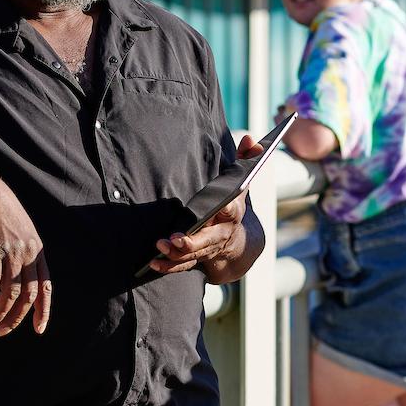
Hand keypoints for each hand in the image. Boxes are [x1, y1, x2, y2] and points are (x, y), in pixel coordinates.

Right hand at [0, 171, 50, 335]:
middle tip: (1, 331)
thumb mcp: (18, 230)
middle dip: (15, 318)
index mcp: (37, 250)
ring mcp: (11, 251)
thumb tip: (19, 275)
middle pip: (27, 295)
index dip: (43, 311)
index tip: (38, 329)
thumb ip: (23, 251)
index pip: (45, 287)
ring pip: (8, 293)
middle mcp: (28, 253)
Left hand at [145, 134, 262, 280]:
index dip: (226, 206)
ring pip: (194, 254)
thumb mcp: (241, 184)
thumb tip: (251, 139)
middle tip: (176, 238)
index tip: (221, 205)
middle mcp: (221, 233)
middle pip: (208, 239)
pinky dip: (168, 266)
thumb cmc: (233, 206)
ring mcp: (209, 248)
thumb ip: (245, 161)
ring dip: (177, 253)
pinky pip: (183, 265)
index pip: (231, 208)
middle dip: (193, 240)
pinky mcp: (196, 259)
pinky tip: (154, 263)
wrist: (240, 244)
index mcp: (232, 213)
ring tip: (161, 245)